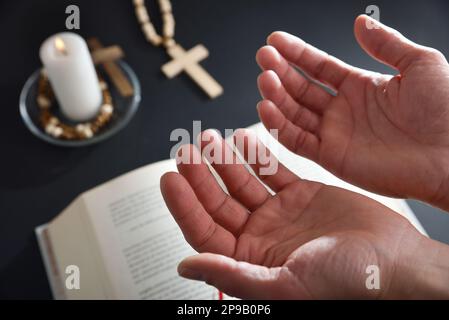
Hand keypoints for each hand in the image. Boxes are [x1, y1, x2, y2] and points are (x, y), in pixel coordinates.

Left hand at [160, 129, 448, 298]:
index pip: (205, 231)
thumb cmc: (348, 281)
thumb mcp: (285, 284)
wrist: (394, 262)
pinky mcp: (300, 194)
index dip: (185, 206)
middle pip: (219, 203)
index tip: (170, 178)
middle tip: (186, 150)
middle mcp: (260, 238)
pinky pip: (271, 170)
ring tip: (208, 139)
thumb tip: (186, 265)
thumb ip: (233, 275)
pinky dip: (257, 154)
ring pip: (242, 182)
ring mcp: (279, 214)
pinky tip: (243, 138)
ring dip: (224, 161)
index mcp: (251, 262)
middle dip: (200, 176)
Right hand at [256, 15, 448, 210]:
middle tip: (263, 56)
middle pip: (301, 88)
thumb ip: (385, 43)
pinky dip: (279, 126)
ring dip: (276, 96)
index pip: (319, 66)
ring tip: (265, 79)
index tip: (274, 40)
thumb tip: (359, 21)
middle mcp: (343, 110)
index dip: (296, 53)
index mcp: (360, 86)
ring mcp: (335, 134)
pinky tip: (267, 109)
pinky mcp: (331, 157)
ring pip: (294, 113)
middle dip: (280, 71)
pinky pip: (297, 141)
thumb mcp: (419, 64)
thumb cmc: (447, 109)